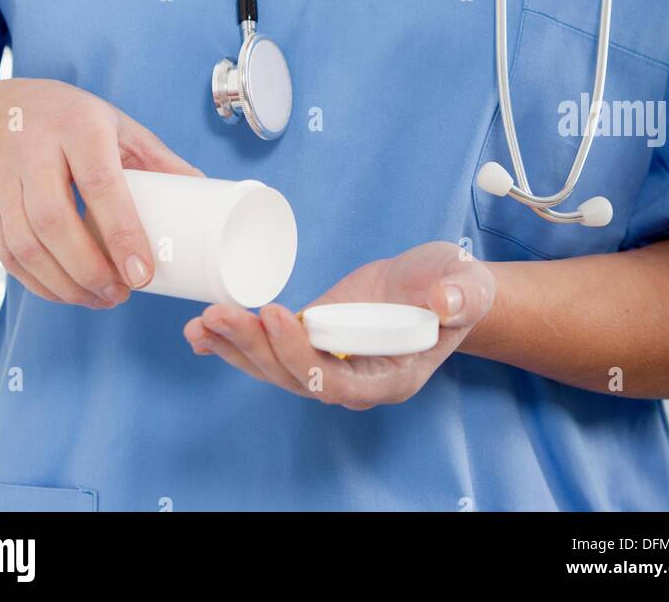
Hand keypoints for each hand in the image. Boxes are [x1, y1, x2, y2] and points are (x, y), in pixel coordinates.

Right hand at [0, 77, 203, 308]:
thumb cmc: (68, 120)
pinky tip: (65, 292)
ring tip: (100, 299)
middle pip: (54, 221)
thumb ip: (157, 159)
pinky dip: (37, 283)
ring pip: (25, 245)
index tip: (142, 274)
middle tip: (121, 294)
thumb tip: (207, 192)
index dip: (121, 233)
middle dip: (89, 270)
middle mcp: (32, 148)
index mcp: (77, 124)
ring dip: (64, 284)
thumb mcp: (115, 124)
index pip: (99, 183)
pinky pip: (6, 255)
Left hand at [183, 241, 495, 408]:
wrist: (441, 284)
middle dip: (253, 348)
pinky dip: (236, 339)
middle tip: (219, 314)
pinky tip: (202, 330)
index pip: (339, 383)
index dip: (303, 356)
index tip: (277, 315)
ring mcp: (329, 361)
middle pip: (294, 378)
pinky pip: (270, 348)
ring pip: (274, 367)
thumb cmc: (457, 288)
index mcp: (390, 377)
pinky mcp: (312, 337)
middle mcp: (353, 380)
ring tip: (200, 323)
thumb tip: (445, 302)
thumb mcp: (467, 286)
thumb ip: (460, 295)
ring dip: (235, 345)